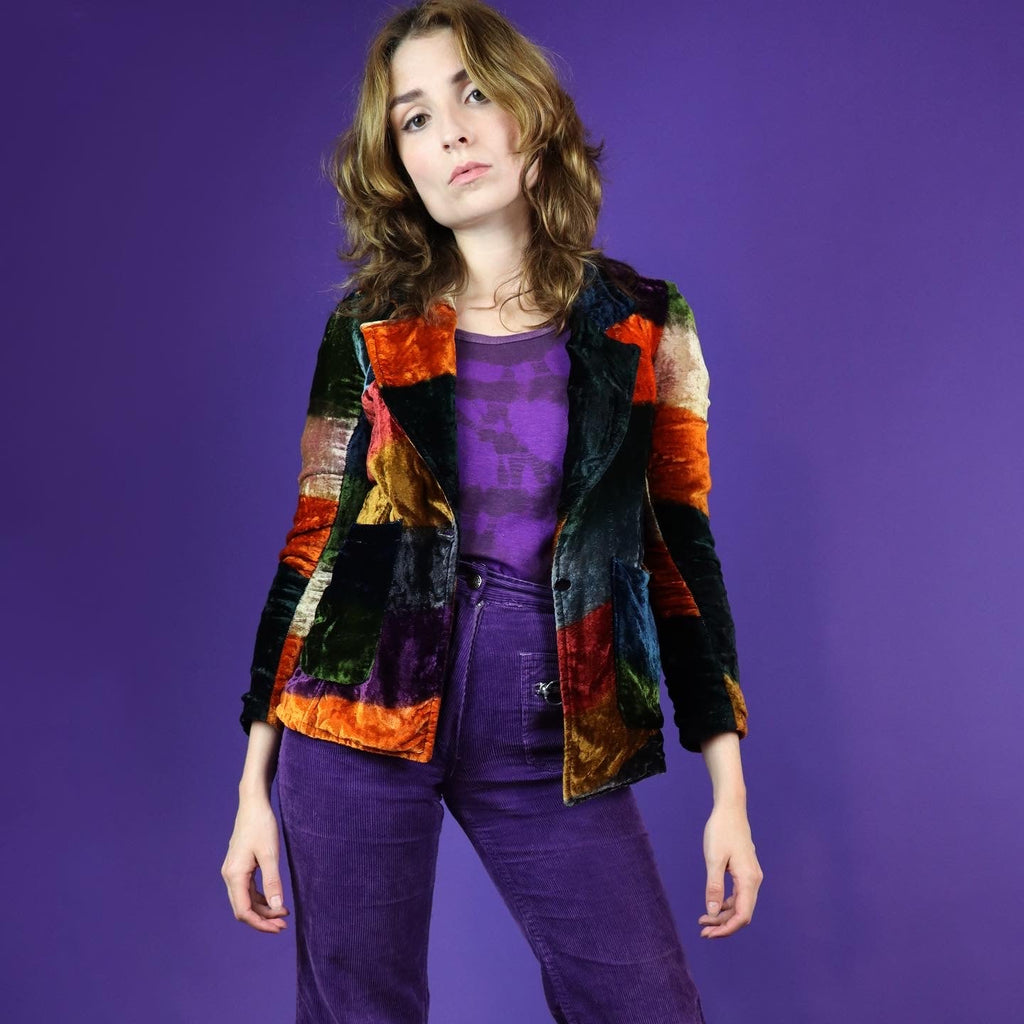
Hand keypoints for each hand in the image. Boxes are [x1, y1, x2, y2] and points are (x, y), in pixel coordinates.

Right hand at [221, 795, 289, 932]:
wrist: (253, 804)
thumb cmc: (262, 825)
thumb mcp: (270, 853)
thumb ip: (273, 881)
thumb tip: (277, 907)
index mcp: (235, 875)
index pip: (243, 911)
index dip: (260, 923)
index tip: (279, 927)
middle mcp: (230, 876)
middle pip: (243, 909)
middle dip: (263, 919)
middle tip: (284, 925)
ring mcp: (233, 871)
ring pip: (246, 900)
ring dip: (263, 909)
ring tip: (283, 913)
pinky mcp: (239, 866)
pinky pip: (248, 890)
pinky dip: (261, 898)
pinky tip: (275, 899)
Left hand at [698, 800, 761, 937]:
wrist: (731, 810)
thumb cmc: (721, 831)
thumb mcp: (714, 858)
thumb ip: (713, 886)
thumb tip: (712, 913)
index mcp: (748, 879)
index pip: (742, 915)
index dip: (727, 929)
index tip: (709, 934)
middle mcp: (754, 880)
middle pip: (742, 914)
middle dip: (723, 926)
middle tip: (703, 932)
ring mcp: (751, 876)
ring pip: (740, 906)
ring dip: (723, 916)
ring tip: (703, 921)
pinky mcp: (746, 872)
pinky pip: (738, 895)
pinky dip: (726, 904)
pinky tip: (713, 906)